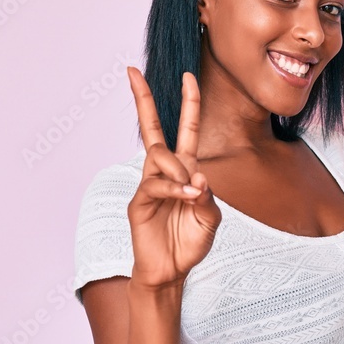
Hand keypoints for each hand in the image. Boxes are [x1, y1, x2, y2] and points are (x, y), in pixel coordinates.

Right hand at [126, 66, 221, 288]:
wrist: (172, 272)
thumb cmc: (190, 243)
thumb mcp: (211, 218)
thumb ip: (208, 196)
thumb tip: (197, 176)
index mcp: (185, 170)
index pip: (186, 129)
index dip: (188, 103)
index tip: (188, 76)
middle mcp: (165, 172)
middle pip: (152, 128)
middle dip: (143, 99)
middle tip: (132, 71)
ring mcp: (149, 185)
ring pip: (158, 156)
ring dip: (178, 169)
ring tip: (191, 192)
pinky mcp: (138, 202)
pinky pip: (154, 184)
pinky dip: (173, 189)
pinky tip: (186, 197)